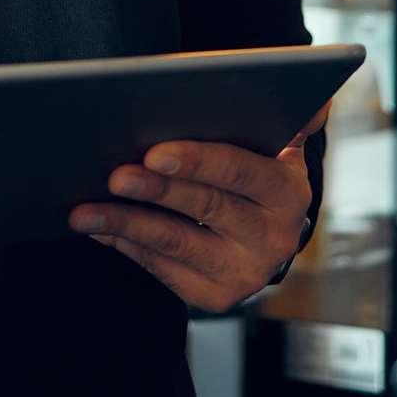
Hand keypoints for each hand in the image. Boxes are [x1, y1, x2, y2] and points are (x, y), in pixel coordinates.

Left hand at [68, 103, 328, 312]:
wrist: (257, 228)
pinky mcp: (217, 296)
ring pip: (175, 241)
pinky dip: (124, 243)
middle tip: (113, 175)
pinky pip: (161, 267)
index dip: (196, 160)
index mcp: (287, 188)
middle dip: (155, 190)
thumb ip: (282, 113)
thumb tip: (315, 100)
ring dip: (124, 222)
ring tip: (82, 210)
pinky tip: (95, 225)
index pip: (240, 169)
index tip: (154, 152)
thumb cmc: (247, 163)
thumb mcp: (269, 138)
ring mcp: (246, 271)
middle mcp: (275, 236)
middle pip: (205, 206)